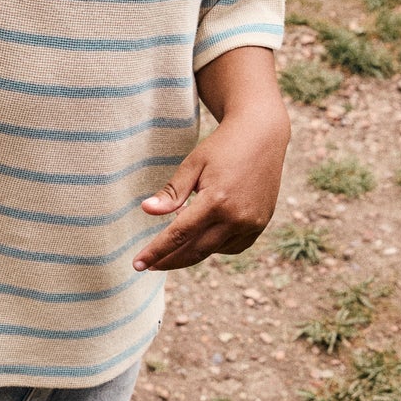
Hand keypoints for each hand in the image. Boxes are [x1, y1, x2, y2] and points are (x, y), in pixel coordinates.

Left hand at [133, 104, 288, 271]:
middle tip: (149, 265)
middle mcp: (236, 218)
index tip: (138, 264)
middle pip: (196, 251)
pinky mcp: (260, 225)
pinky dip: (214, 245)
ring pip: (214, 250)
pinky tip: (203, 234)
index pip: (179, 235)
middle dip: (170, 260)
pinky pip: (232, 246)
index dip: (156, 251)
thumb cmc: (223, 147)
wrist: (262, 135)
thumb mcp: (193, 164)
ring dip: (192, 248)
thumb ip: (171, 192)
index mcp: (216, 201)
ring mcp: (251, 224)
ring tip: (178, 236)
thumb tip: (147, 210)